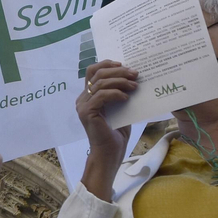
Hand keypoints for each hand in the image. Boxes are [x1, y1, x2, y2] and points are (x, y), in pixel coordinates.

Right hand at [78, 61, 137, 175]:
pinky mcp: (87, 112)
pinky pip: (102, 95)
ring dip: (120, 81)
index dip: (107, 64)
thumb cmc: (116, 133)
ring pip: (101, 82)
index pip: (93, 71)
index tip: (124, 65)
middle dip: (118, 71)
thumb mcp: (120, 108)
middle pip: (97, 73)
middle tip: (135, 74)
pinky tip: (126, 98)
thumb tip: (132, 76)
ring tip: (135, 86)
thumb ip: (120, 93)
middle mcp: (82, 99)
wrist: (110, 153)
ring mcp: (83, 105)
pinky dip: (116, 93)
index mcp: (88, 96)